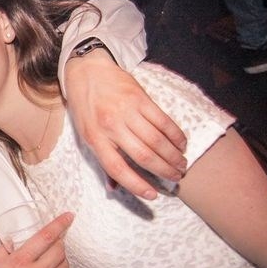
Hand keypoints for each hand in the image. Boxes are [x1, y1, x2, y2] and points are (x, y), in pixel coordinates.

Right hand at [0, 212, 73, 267]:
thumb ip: (6, 248)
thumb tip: (16, 236)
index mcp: (19, 262)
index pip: (46, 237)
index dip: (59, 224)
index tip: (68, 216)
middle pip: (59, 251)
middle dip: (60, 243)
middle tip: (55, 243)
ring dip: (62, 261)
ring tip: (54, 261)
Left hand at [64, 50, 186, 198]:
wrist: (86, 71)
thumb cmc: (85, 106)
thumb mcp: (85, 134)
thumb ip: (101, 160)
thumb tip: (113, 188)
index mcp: (95, 139)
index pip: (117, 168)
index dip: (136, 185)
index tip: (153, 195)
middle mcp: (111, 126)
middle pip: (143, 155)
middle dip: (164, 170)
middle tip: (176, 177)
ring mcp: (127, 111)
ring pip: (157, 140)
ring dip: (173, 155)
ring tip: (181, 164)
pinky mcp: (140, 98)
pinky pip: (163, 120)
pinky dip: (175, 134)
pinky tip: (181, 143)